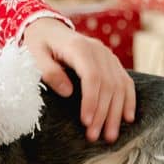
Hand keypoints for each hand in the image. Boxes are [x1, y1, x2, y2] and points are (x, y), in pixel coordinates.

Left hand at [21, 17, 135, 142]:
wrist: (49, 27)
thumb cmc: (39, 44)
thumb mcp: (35, 55)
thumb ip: (49, 71)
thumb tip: (68, 92)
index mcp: (79, 48)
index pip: (92, 77)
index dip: (91, 101)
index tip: (86, 122)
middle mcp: (99, 50)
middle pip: (108, 85)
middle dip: (103, 114)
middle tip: (94, 137)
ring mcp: (108, 56)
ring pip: (119, 86)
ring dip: (116, 113)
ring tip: (109, 136)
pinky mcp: (112, 62)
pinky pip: (125, 81)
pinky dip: (128, 100)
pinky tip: (127, 118)